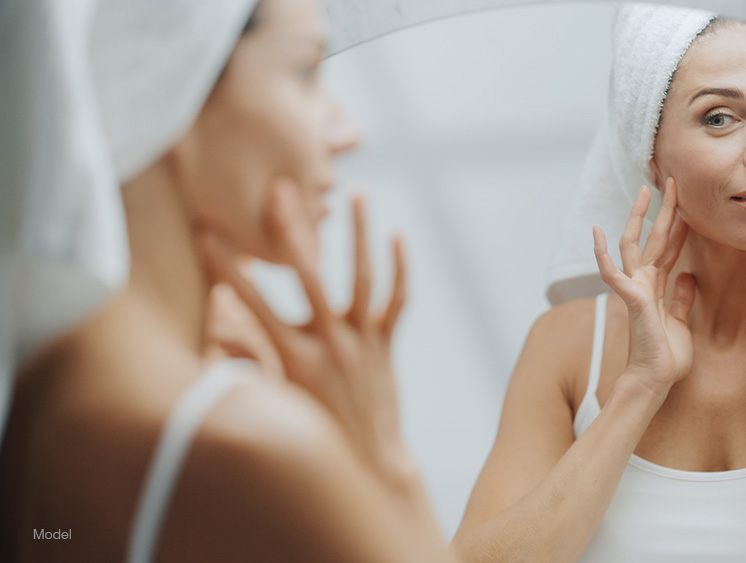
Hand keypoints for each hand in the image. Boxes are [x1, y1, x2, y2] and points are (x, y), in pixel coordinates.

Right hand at [201, 179, 407, 475]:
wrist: (369, 461)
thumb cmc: (312, 434)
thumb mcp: (273, 401)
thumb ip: (245, 361)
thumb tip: (215, 328)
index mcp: (293, 357)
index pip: (252, 302)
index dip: (227, 267)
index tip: (206, 233)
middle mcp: (329, 342)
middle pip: (309, 275)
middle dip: (292, 228)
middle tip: (282, 187)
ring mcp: (362, 340)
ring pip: (363, 277)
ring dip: (361, 233)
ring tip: (360, 194)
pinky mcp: (385, 343)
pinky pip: (396, 300)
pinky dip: (400, 268)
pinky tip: (398, 236)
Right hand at [592, 180, 694, 395]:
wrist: (656, 380)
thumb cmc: (666, 357)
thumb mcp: (681, 321)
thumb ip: (681, 298)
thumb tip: (687, 277)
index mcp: (657, 287)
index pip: (669, 248)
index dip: (677, 225)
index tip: (686, 203)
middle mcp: (644, 282)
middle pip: (653, 238)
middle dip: (662, 209)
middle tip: (670, 181)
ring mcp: (634, 288)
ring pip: (633, 245)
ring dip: (638, 218)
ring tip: (644, 192)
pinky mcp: (630, 298)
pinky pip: (612, 272)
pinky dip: (603, 253)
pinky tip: (597, 233)